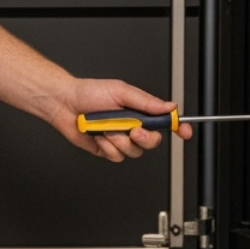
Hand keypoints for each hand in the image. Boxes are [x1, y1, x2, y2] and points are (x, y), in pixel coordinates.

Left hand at [45, 77, 190, 162]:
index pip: (164, 121)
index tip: (184, 130)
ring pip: (134, 151)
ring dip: (119, 140)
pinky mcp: (107, 149)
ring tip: (106, 127)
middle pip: (153, 141)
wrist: (64, 103)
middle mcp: (132, 126)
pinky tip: (98, 135)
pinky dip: (107, 146)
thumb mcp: (121, 92)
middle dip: (144, 138)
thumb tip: (168, 106)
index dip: (178, 127)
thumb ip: (146, 102)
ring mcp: (120, 139)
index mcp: (139, 110)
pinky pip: (116, 156)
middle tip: (133, 130)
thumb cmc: (88, 93)